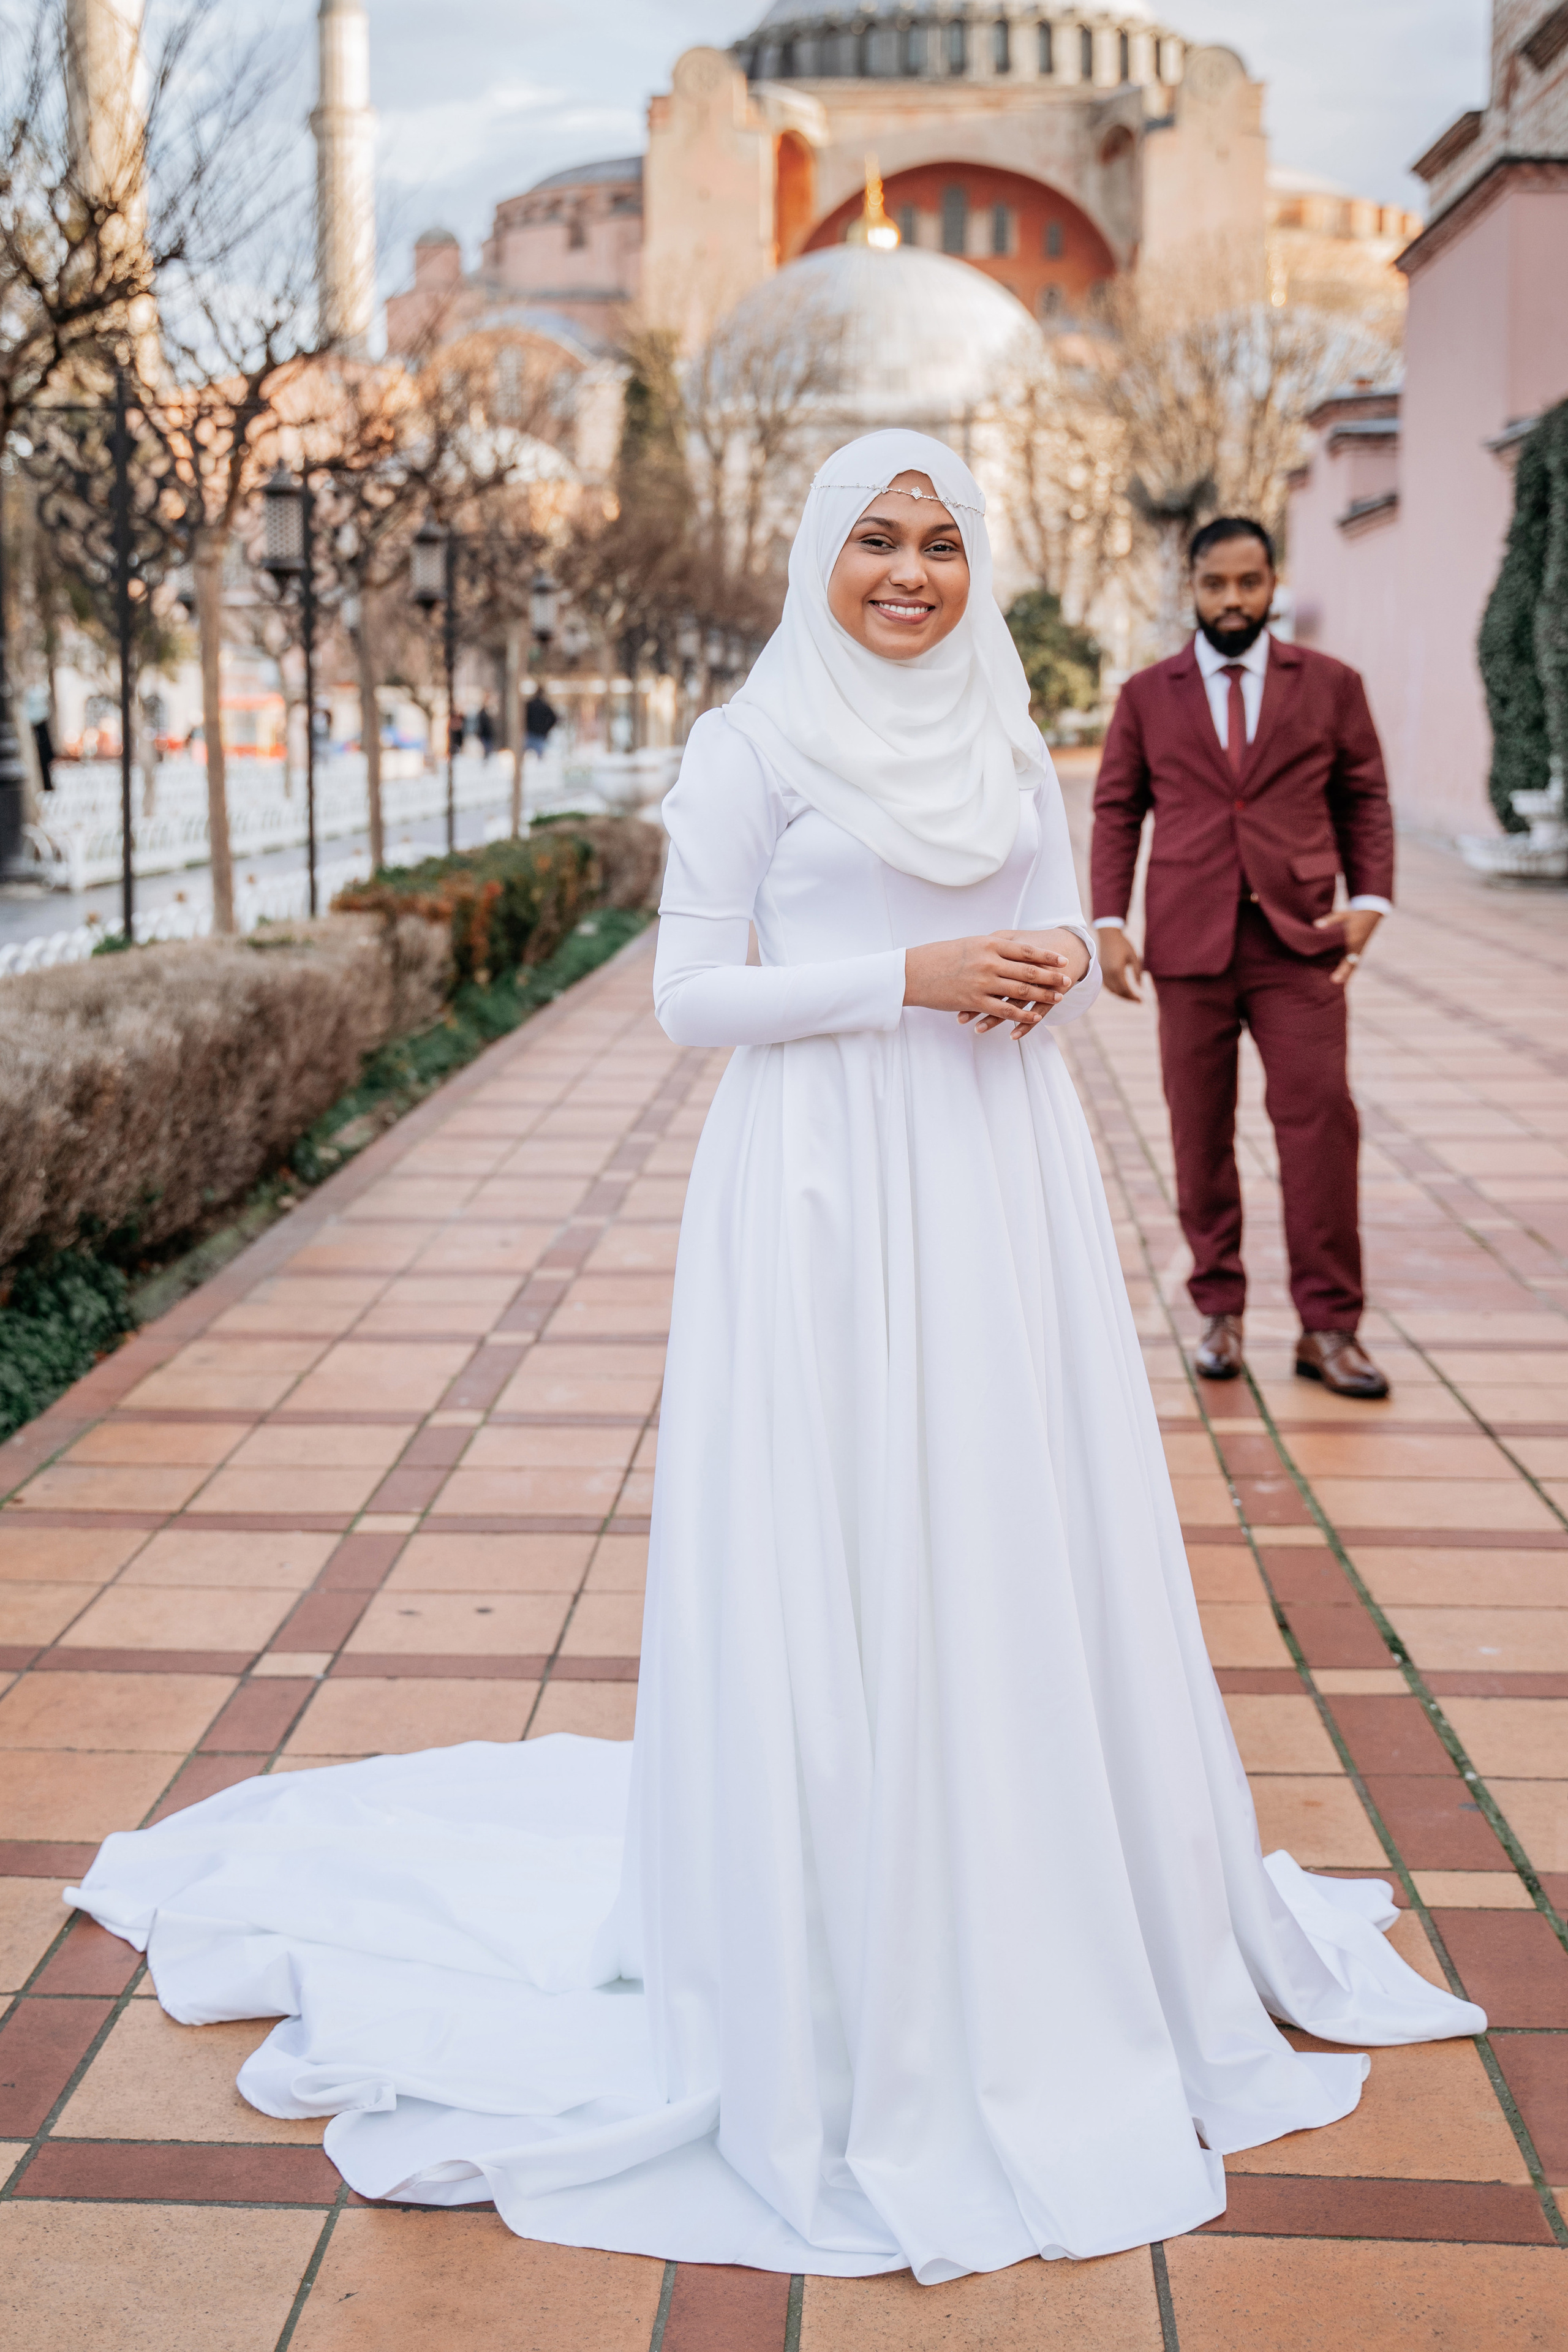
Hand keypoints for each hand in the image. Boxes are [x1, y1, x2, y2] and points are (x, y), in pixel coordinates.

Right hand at [904, 928, 1088, 1039]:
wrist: (914, 972)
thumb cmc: (940, 956)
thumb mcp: (968, 943)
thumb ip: (990, 946)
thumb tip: (1009, 945)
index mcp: (989, 944)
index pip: (1025, 950)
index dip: (1046, 957)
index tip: (1061, 960)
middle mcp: (989, 962)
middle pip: (1028, 971)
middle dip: (1051, 976)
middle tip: (1067, 980)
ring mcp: (982, 983)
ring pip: (1020, 991)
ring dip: (1042, 995)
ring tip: (1058, 997)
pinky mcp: (974, 1001)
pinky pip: (1004, 1010)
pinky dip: (1021, 1015)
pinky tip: (1034, 1017)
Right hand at [1097, 926, 1142, 1002]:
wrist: (1109, 936)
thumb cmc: (1123, 945)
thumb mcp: (1134, 957)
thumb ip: (1137, 973)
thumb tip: (1140, 987)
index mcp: (1117, 970)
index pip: (1125, 989)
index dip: (1133, 997)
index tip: (1141, 1001)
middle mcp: (1108, 974)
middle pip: (1118, 992)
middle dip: (1128, 998)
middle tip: (1138, 1001)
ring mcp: (1103, 974)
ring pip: (1112, 991)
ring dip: (1121, 995)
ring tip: (1132, 997)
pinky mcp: (1101, 972)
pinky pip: (1108, 986)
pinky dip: (1115, 990)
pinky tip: (1123, 990)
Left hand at [1313, 905, 1382, 987]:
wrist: (1371, 916)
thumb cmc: (1354, 915)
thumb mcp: (1343, 914)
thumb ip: (1330, 920)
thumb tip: (1316, 925)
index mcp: (1353, 939)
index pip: (1347, 956)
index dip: (1341, 968)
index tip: (1334, 979)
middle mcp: (1357, 948)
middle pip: (1350, 966)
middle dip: (1343, 975)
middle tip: (1334, 984)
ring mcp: (1359, 952)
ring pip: (1352, 968)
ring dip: (1345, 977)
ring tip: (1336, 989)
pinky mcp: (1359, 954)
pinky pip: (1353, 966)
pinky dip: (1348, 973)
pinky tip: (1341, 983)